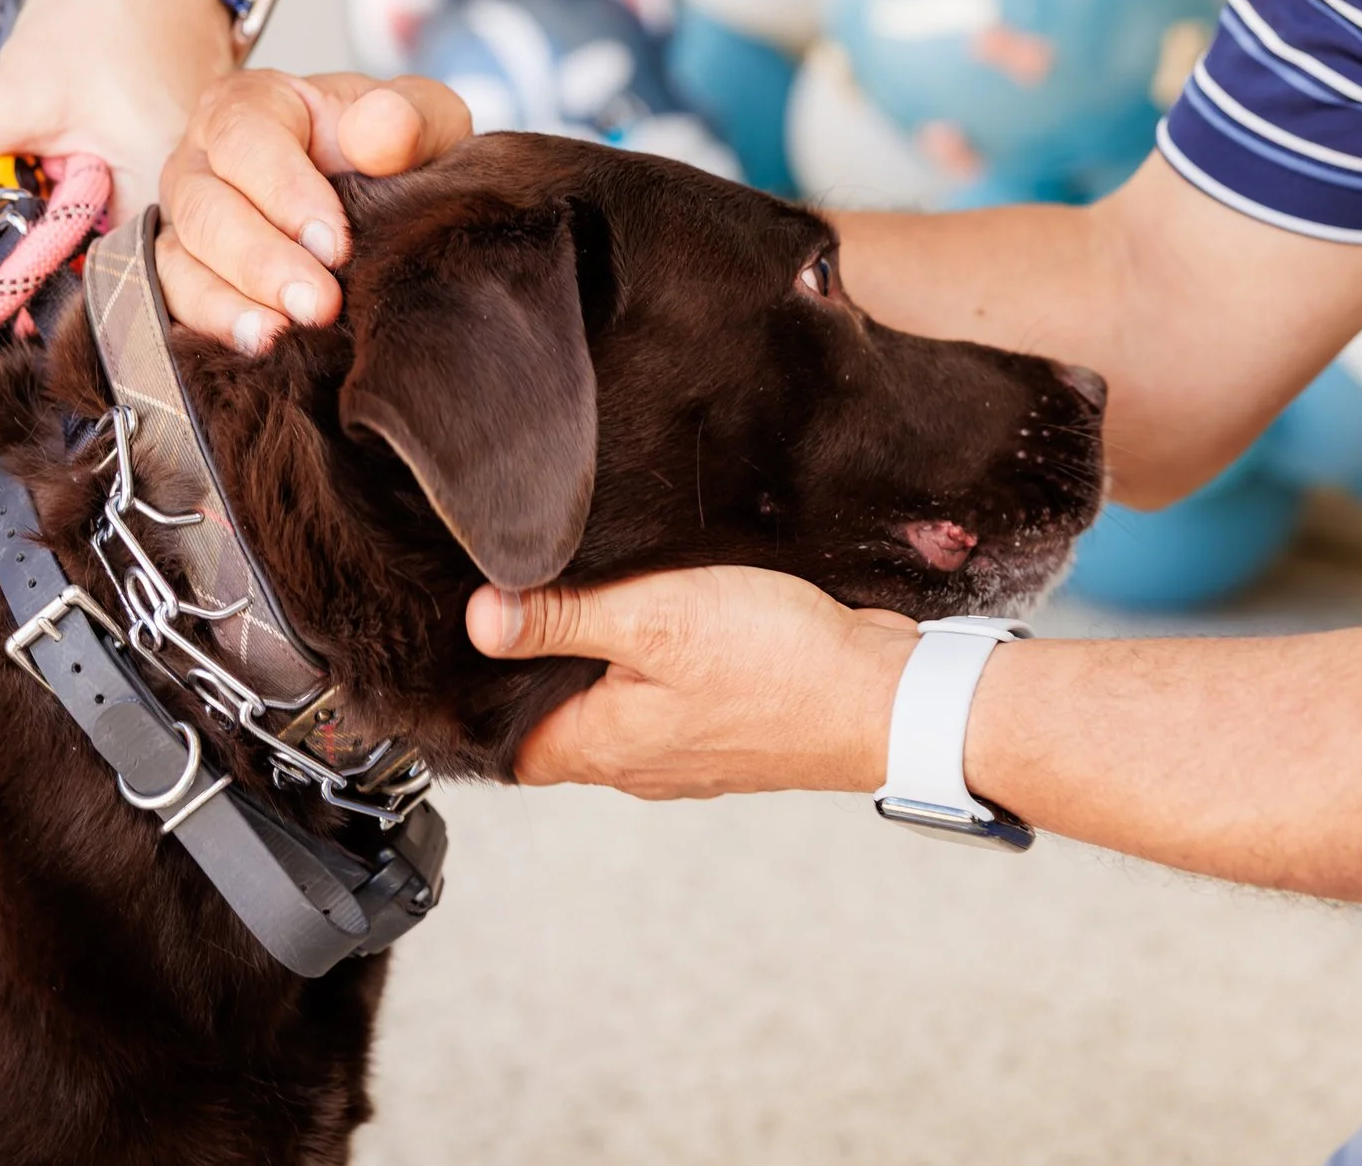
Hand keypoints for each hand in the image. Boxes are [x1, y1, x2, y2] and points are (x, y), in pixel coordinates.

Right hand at [156, 66, 470, 350]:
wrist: (385, 193)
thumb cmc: (392, 148)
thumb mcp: (422, 119)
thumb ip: (409, 118)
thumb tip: (377, 132)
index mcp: (249, 106)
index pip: (244, 139)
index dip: (284, 192)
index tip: (336, 245)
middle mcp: (202, 161)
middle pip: (206, 208)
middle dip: (261, 261)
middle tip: (319, 305)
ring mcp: (187, 222)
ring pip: (182, 261)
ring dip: (229, 304)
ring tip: (278, 337)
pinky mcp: (187, 275)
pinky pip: (179, 304)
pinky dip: (214, 328)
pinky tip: (258, 349)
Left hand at [464, 566, 918, 798]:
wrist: (887, 697)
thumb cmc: (780, 665)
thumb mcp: (655, 620)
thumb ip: (565, 619)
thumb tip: (480, 621)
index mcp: (606, 746)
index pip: (512, 747)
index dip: (485, 703)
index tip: (474, 645)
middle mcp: (642, 761)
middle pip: (564, 724)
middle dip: (544, 674)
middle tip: (533, 604)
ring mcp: (690, 749)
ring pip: (622, 708)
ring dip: (610, 663)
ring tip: (606, 600)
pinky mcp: (733, 726)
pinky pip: (675, 697)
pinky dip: (665, 663)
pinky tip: (680, 616)